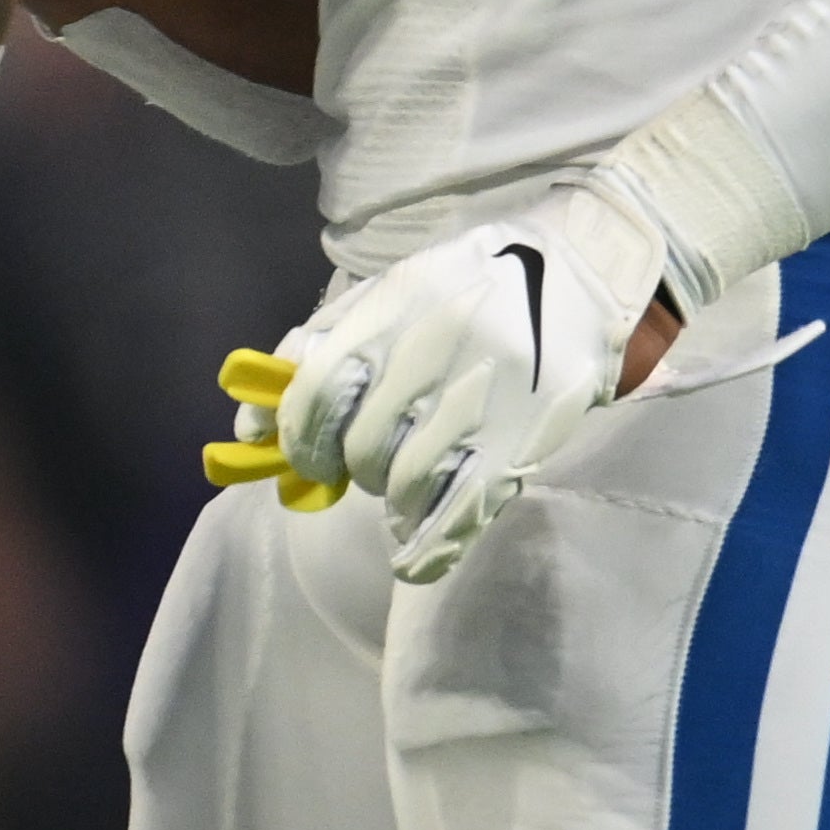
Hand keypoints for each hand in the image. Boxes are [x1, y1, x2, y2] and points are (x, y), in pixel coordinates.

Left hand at [258, 179, 665, 582]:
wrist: (582, 270)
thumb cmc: (467, 286)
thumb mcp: (388, 294)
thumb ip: (314, 350)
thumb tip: (247, 423)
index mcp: (394, 309)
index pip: (318, 391)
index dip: (297, 437)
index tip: (306, 453)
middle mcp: (436, 353)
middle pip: (362, 447)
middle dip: (352, 466)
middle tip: (368, 459)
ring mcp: (484, 400)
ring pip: (407, 484)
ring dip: (395, 496)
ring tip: (406, 481)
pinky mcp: (524, 439)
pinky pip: (462, 513)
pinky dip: (428, 547)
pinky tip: (412, 558)